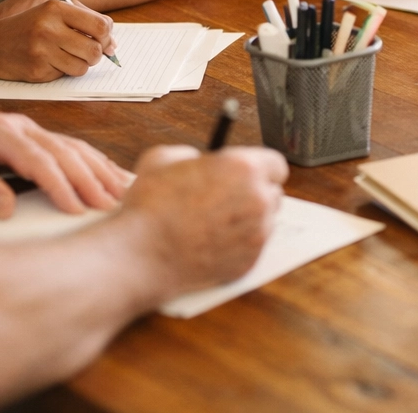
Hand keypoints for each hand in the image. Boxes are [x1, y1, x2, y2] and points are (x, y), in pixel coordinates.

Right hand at [0, 0, 114, 81]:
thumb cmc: (26, 26)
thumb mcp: (52, 13)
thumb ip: (84, 22)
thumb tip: (114, 45)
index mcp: (56, 9)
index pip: (101, 25)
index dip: (107, 36)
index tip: (102, 40)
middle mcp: (49, 28)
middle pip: (95, 49)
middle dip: (96, 55)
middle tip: (86, 53)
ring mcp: (42, 50)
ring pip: (83, 66)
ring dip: (79, 65)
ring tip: (65, 57)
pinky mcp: (37, 69)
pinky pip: (65, 75)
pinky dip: (62, 71)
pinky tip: (47, 62)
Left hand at [0, 112, 132, 217]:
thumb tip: (8, 208)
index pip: (38, 160)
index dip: (60, 185)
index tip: (76, 210)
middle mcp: (19, 127)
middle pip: (64, 151)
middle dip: (91, 179)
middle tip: (113, 206)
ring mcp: (28, 129)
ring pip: (73, 147)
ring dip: (99, 169)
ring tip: (122, 192)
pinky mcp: (31, 137)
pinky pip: (68, 147)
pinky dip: (92, 162)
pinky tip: (108, 174)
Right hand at [122, 145, 288, 293]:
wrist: (142, 254)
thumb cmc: (151, 207)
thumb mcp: (164, 158)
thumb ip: (193, 155)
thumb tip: (201, 161)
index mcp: (243, 168)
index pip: (276, 164)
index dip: (259, 168)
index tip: (247, 173)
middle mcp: (258, 200)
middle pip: (273, 193)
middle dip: (255, 193)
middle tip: (229, 198)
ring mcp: (256, 234)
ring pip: (265, 221)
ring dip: (249, 220)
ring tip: (217, 223)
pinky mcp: (249, 261)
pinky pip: (253, 247)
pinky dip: (239, 244)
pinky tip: (213, 242)